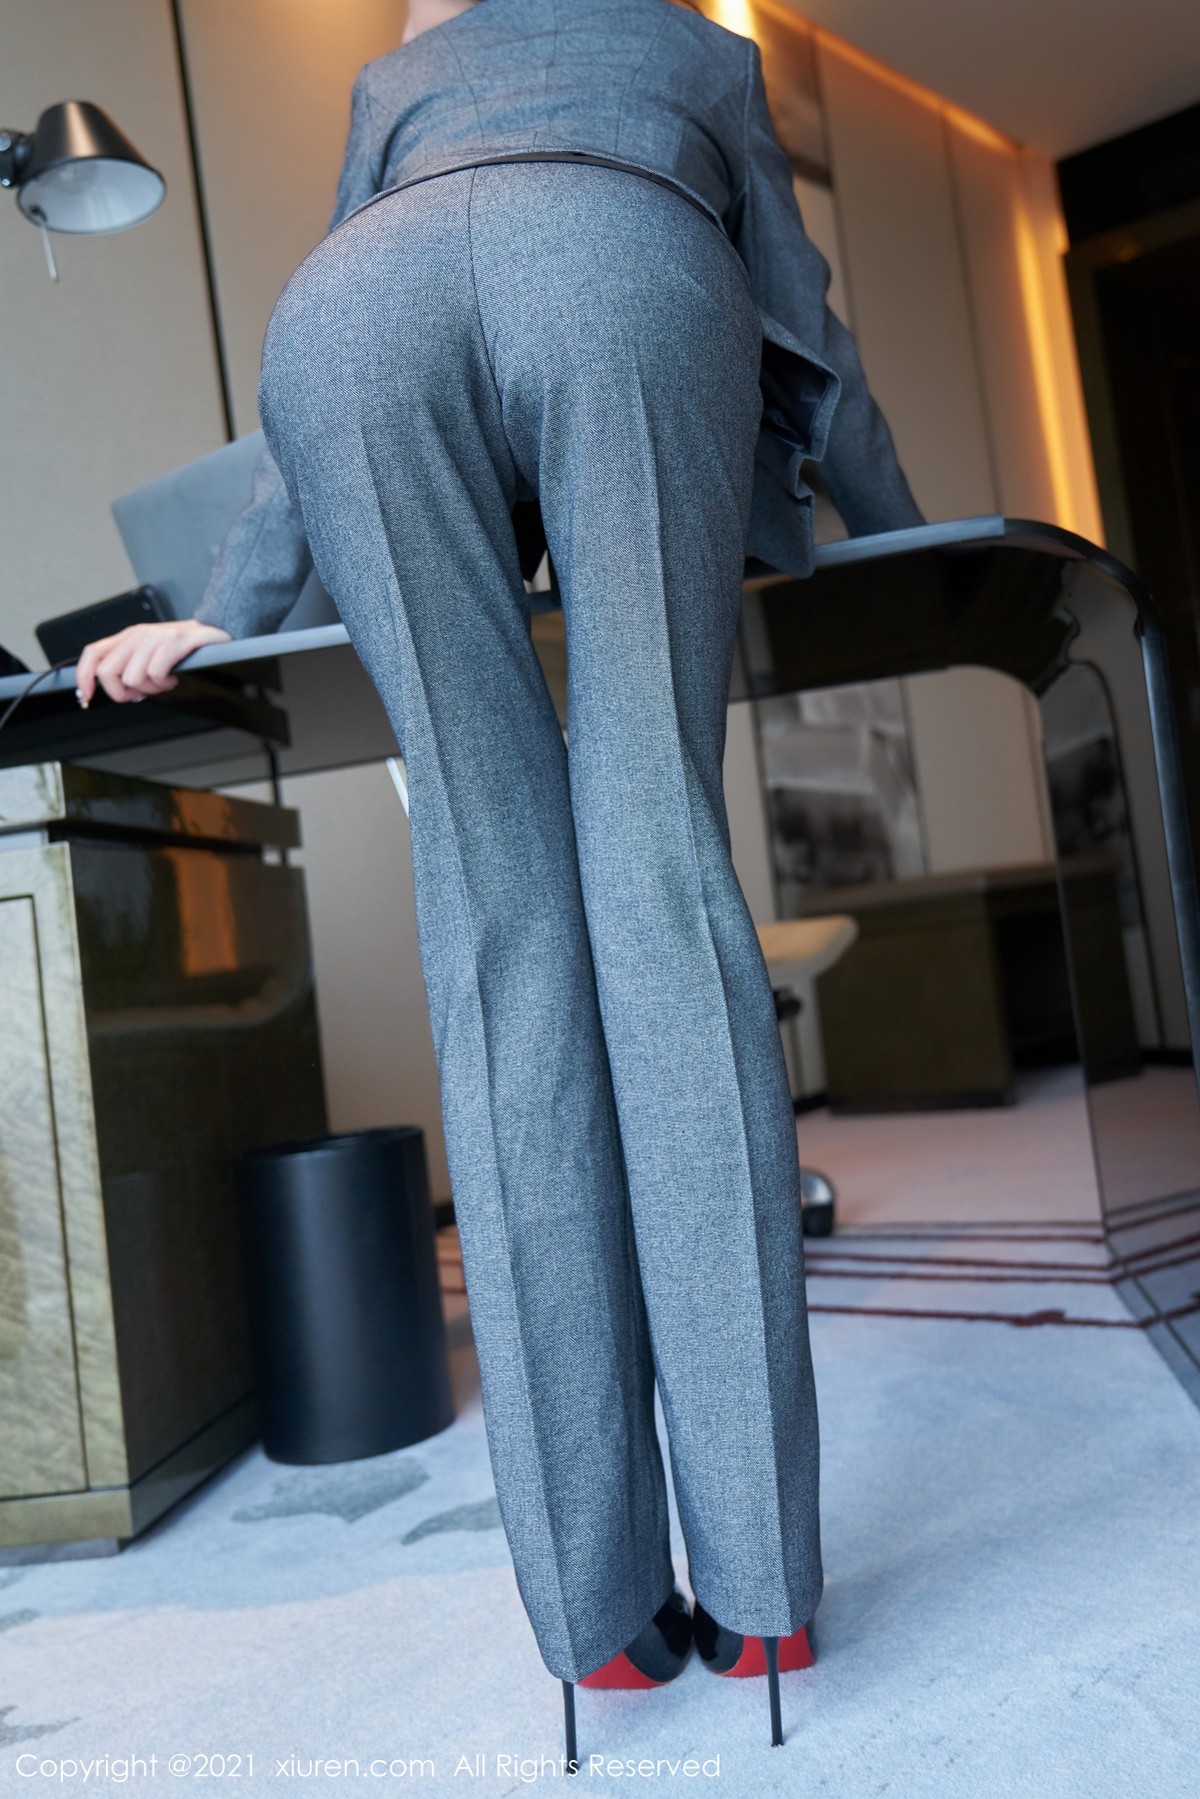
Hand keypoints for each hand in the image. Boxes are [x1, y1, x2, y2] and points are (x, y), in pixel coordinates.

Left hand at [75, 619, 232, 706]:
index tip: (86, 696)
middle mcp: (138, 635)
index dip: (84, 677)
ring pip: (133, 677)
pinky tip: (173, 677)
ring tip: (163, 681)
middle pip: (108, 672)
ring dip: (150, 688)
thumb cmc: (183, 648)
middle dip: (122, 692)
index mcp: (128, 637)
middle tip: (140, 693)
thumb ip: (128, 666)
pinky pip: (156, 672)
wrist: (215, 631)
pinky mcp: (176, 641)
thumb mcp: (149, 653)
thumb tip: (110, 688)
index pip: (93, 654)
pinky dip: (165, 682)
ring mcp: (156, 637)